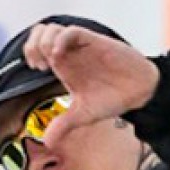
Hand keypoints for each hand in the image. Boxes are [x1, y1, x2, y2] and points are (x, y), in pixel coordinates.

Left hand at [19, 21, 158, 126]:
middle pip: (40, 32)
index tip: (37, 69)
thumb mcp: (83, 114)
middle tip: (41, 65)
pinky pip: (72, 31)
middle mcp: (70, 52)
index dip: (30, 52)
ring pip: (52, 28)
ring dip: (45, 42)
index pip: (37, 45)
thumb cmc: (113, 97)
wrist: (139, 91)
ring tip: (51, 61)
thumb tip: (47, 141)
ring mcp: (80, 46)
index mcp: (64, 64)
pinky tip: (60, 56)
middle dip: (33, 45)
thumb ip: (64, 124)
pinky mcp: (94, 42)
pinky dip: (61, 40)